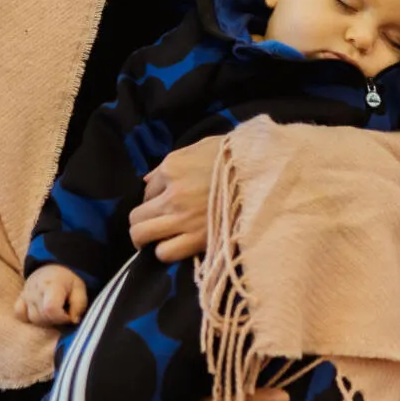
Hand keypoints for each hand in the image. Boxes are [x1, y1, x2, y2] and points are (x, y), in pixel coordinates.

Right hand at [16, 265, 87, 326]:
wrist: (51, 269)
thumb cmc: (66, 280)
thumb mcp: (79, 288)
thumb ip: (79, 305)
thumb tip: (73, 320)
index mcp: (52, 284)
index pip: (50, 309)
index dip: (61, 318)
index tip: (68, 315)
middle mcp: (36, 289)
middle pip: (42, 317)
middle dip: (56, 320)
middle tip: (63, 312)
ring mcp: (26, 294)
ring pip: (33, 319)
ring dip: (45, 321)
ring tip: (53, 312)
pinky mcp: (20, 298)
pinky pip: (20, 314)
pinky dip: (29, 318)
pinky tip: (40, 313)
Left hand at [129, 135, 222, 261]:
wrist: (262, 173)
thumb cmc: (232, 156)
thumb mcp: (198, 148)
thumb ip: (169, 164)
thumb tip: (147, 181)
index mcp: (171, 169)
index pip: (146, 191)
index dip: (153, 197)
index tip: (166, 200)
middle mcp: (172, 195)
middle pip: (137, 216)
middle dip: (140, 221)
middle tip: (149, 224)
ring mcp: (183, 219)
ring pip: (143, 235)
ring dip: (145, 238)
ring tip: (154, 239)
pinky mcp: (197, 238)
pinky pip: (166, 252)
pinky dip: (164, 250)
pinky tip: (172, 245)